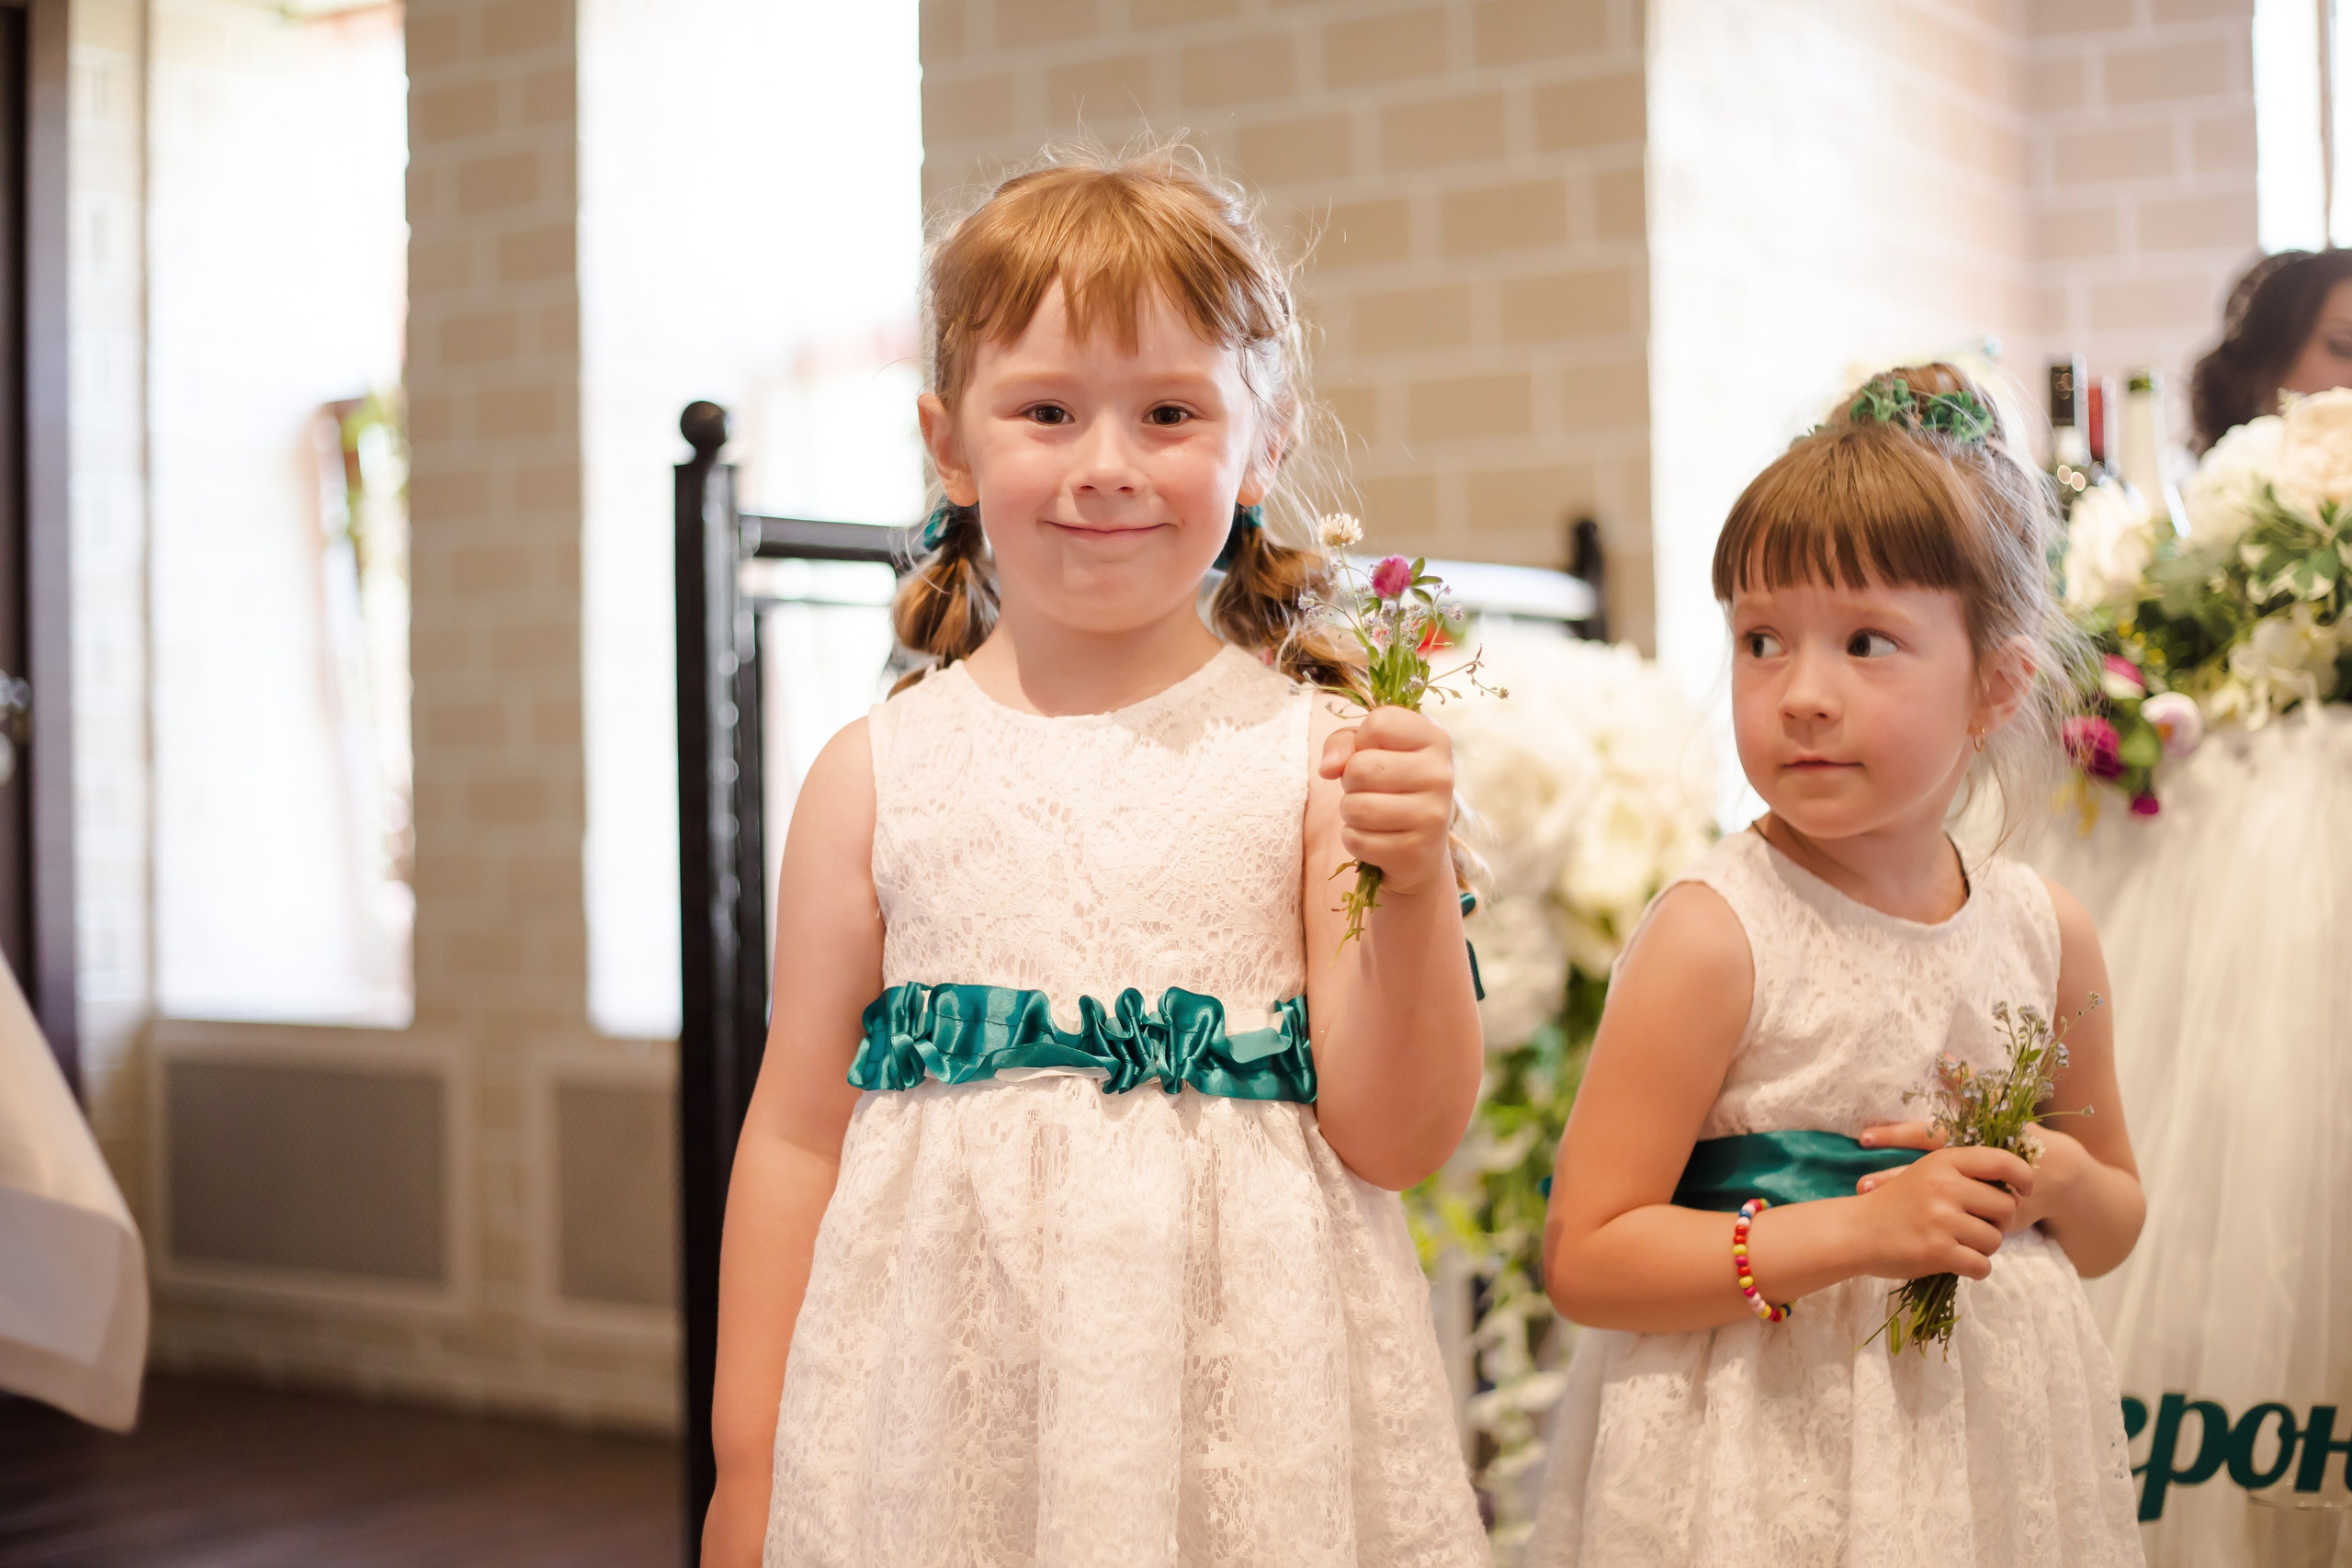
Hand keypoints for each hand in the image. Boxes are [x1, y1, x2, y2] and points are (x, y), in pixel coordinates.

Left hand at [1318, 705, 1453, 899]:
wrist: (1419, 848)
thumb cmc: (1389, 786)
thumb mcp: (1368, 751)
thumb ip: (1343, 742)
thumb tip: (1327, 768)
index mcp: (1435, 739)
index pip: (1379, 723)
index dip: (1361, 741)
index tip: (1376, 754)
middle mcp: (1440, 775)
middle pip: (1360, 767)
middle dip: (1350, 781)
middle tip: (1371, 790)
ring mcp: (1432, 815)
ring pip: (1356, 807)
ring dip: (1350, 812)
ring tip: (1371, 813)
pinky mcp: (1416, 851)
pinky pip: (1356, 840)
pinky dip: (1354, 840)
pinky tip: (1377, 838)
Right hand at [1847, 1133, 2035, 1281]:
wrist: (1857, 1232)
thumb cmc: (1896, 1203)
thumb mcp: (1926, 1173)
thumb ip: (1964, 1173)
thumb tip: (2016, 1184)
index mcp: (1944, 1161)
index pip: (2002, 1162)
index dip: (2023, 1177)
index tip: (2023, 1191)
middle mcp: (1944, 1186)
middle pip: (2006, 1207)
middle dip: (1998, 1222)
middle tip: (1976, 1227)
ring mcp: (1941, 1218)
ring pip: (1995, 1240)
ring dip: (1984, 1248)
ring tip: (1960, 1244)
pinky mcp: (1938, 1250)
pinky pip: (1981, 1265)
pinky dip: (1975, 1268)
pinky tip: (1957, 1261)